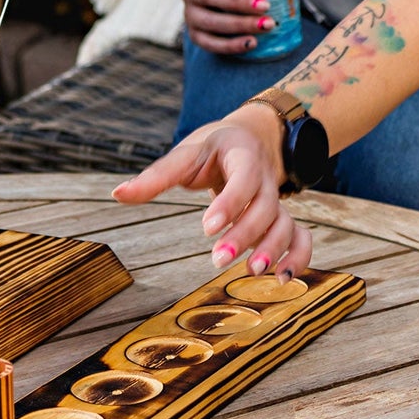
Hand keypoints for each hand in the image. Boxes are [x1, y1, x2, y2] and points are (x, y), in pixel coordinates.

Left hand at [111, 107, 313, 279]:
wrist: (245, 139)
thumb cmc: (210, 150)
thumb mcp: (185, 154)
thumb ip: (155, 177)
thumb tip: (118, 193)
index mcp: (241, 155)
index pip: (243, 177)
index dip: (230, 202)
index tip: (208, 227)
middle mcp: (265, 179)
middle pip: (265, 206)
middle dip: (244, 235)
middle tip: (218, 260)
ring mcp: (277, 200)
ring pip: (285, 223)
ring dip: (272, 249)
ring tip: (252, 273)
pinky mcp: (282, 218)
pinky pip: (300, 236)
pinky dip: (298, 256)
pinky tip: (283, 279)